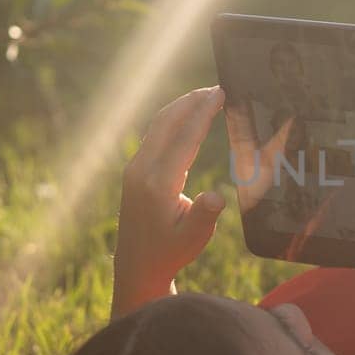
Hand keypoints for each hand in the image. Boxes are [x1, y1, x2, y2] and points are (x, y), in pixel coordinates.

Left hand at [113, 86, 226, 317]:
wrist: (136, 266)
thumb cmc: (169, 252)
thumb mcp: (193, 239)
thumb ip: (204, 215)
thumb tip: (217, 196)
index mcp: (158, 183)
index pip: (185, 138)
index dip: (203, 113)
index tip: (219, 93)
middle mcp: (142, 170)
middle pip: (167, 123)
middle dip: (192, 102)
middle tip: (216, 88)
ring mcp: (135, 169)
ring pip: (159, 127)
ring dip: (181, 108)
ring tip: (204, 97)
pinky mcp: (135, 172)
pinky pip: (155, 137)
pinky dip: (173, 121)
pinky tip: (186, 119)